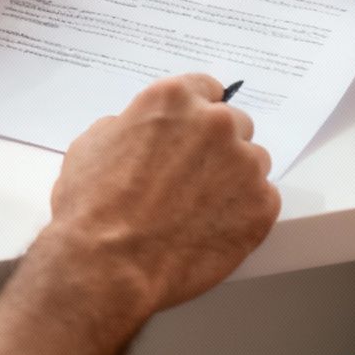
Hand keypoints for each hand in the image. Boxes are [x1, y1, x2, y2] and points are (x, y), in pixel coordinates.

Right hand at [45, 74, 280, 314]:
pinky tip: (213, 229)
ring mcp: (244, 164)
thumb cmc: (92, 208)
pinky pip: (263, 200)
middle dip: (217, 147)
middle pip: (234, 124)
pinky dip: (244, 212)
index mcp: (174, 100)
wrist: (110, 265)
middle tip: (193, 177)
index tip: (196, 130)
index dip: (199, 112)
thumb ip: (129, 125)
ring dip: (234, 178)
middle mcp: (215, 123)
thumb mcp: (92, 144)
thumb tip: (141, 132)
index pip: (207, 89)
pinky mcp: (261, 205)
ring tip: (201, 209)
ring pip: (253, 162)